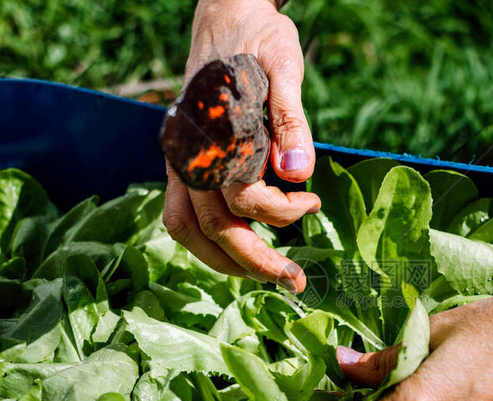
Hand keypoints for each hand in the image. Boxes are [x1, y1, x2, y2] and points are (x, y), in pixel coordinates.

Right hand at [163, 0, 318, 291]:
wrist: (225, 12)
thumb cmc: (257, 37)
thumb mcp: (282, 65)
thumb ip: (290, 119)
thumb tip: (298, 174)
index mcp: (210, 133)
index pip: (240, 197)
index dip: (281, 211)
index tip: (313, 203)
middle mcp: (186, 154)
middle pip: (212, 227)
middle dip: (255, 262)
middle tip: (296, 283)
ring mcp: (179, 160)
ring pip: (189, 229)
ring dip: (226, 261)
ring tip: (266, 276)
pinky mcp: (182, 162)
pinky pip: (183, 215)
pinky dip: (209, 242)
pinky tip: (239, 249)